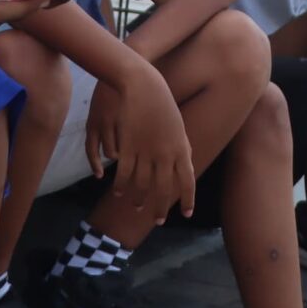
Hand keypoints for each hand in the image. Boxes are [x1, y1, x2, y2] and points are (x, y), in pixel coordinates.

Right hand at [87, 63, 195, 219]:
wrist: (144, 87)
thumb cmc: (163, 105)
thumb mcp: (178, 127)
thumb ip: (182, 148)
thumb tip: (188, 164)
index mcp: (181, 149)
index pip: (187, 181)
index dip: (187, 200)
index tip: (185, 214)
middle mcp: (165, 154)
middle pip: (163, 189)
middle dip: (160, 208)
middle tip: (157, 220)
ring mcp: (145, 152)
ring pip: (142, 185)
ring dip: (138, 199)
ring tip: (136, 206)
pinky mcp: (128, 147)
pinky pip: (124, 174)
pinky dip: (121, 186)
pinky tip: (118, 192)